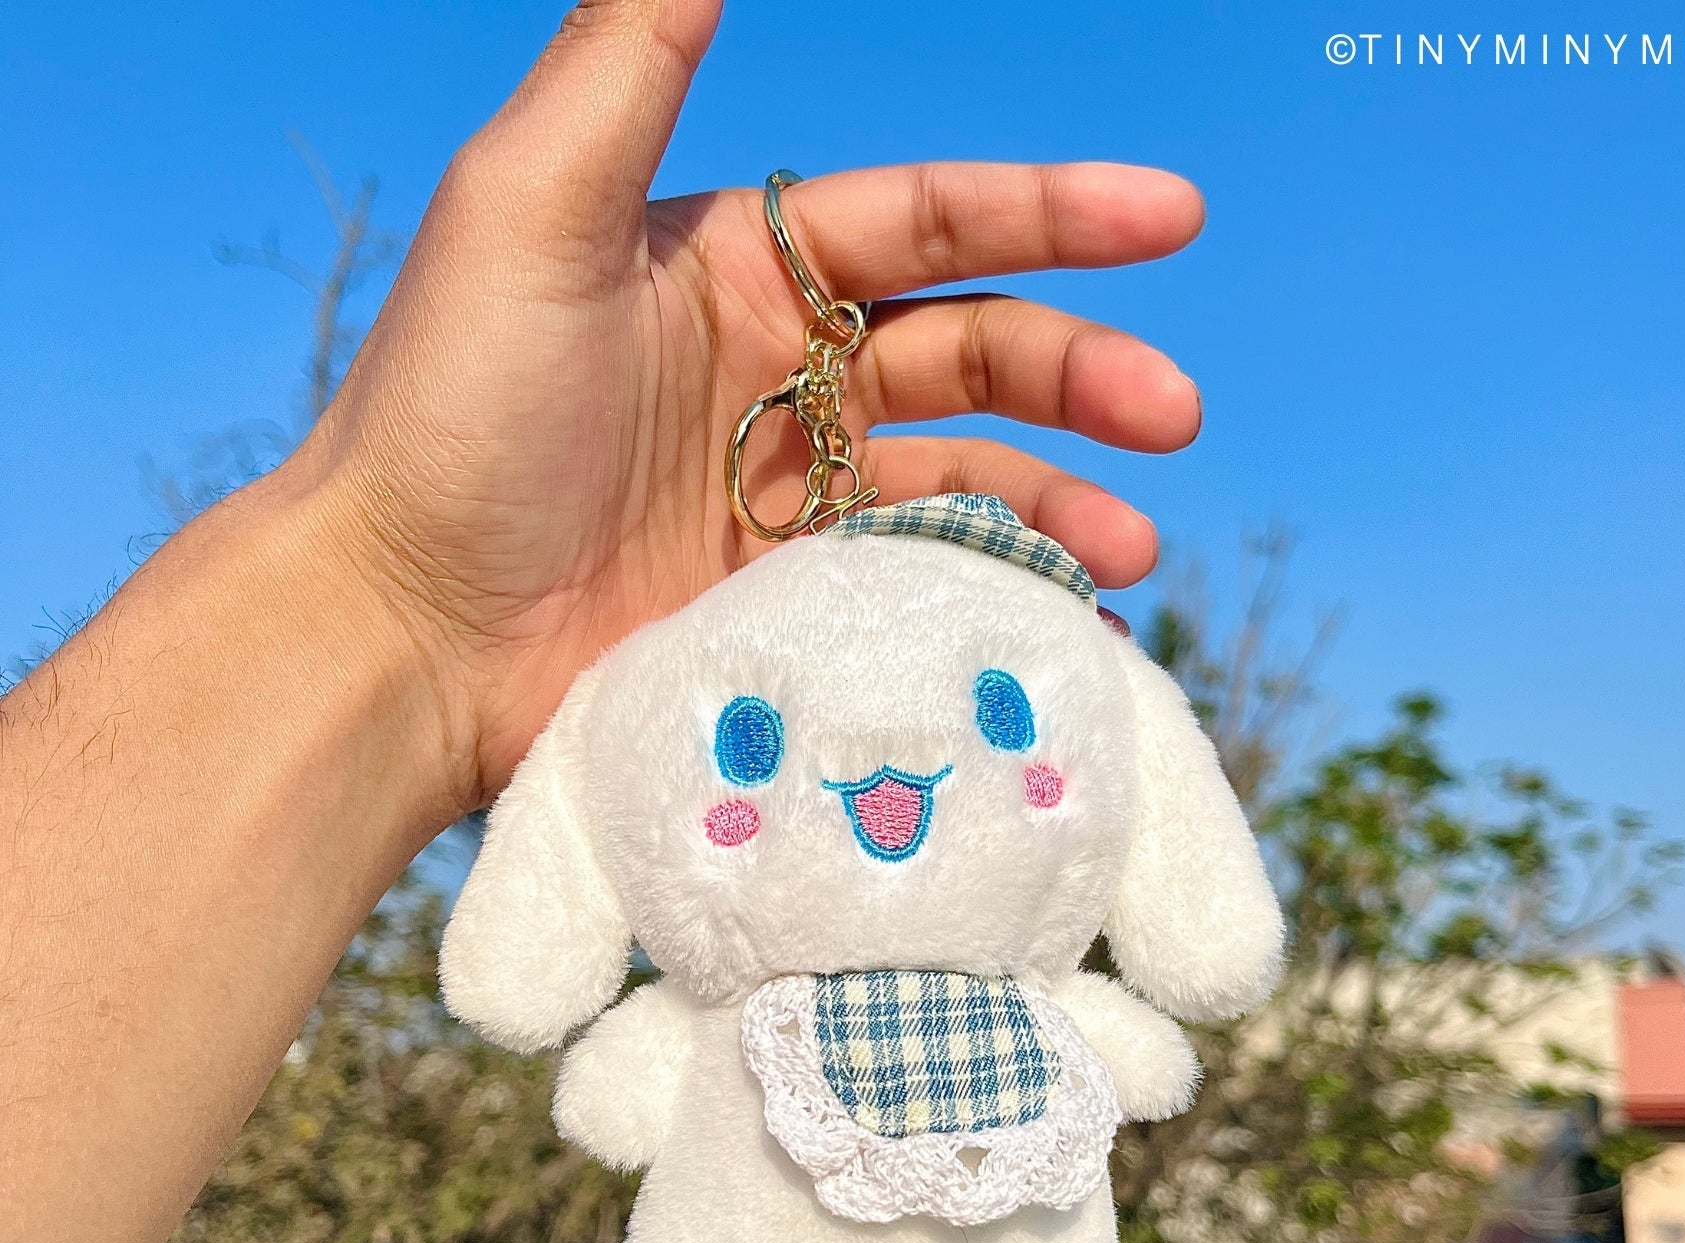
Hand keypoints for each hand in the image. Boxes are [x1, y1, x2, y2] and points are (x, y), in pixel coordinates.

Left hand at [286, 0, 1204, 806]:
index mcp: (736, 265)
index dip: (1051, 212)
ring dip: (1057, 497)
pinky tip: (1064, 612)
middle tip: (1172, 411)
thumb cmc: (450, 411)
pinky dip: (993, 592)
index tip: (1169, 216)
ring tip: (1133, 542)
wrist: (398, 628)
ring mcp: (782, 500)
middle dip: (1080, 371)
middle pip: (971, 350)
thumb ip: (633, 48)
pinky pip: (915, 584)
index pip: (927, 220)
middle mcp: (775, 375)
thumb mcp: (530, 202)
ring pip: (961, 476)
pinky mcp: (781, 609)